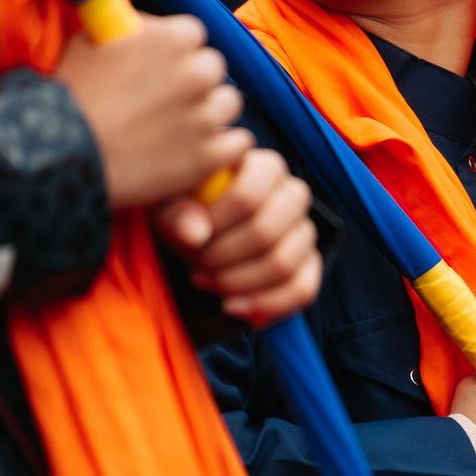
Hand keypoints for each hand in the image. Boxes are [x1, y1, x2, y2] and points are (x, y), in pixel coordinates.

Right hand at [56, 14, 252, 210]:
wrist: (62, 156)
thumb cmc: (70, 96)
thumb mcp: (89, 41)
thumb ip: (128, 27)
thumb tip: (144, 22)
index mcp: (173, 37)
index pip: (194, 35)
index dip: (177, 52)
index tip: (162, 67)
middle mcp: (196, 72)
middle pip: (214, 69)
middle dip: (196, 82)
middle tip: (170, 100)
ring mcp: (205, 116)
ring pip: (229, 104)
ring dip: (211, 114)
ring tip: (182, 128)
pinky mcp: (209, 156)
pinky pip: (239, 144)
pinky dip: (224, 148)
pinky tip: (202, 151)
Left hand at [153, 148, 321, 323]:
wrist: (197, 231)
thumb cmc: (184, 210)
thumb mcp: (168, 205)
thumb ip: (176, 213)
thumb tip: (195, 235)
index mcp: (264, 168)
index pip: (249, 195)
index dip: (218, 222)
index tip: (191, 238)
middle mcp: (292, 195)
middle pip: (268, 231)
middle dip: (225, 257)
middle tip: (197, 264)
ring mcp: (303, 231)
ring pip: (285, 263)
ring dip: (239, 282)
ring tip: (208, 282)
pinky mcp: (307, 264)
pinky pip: (303, 289)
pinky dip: (268, 305)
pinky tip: (234, 307)